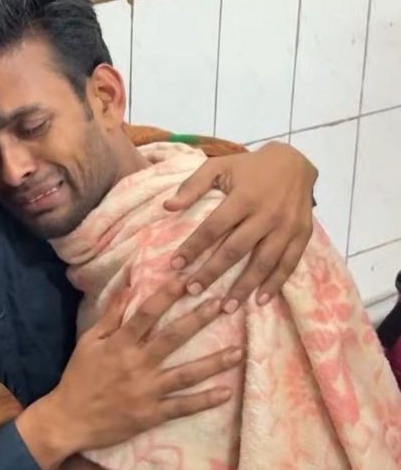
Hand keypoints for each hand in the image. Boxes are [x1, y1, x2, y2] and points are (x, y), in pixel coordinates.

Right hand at [16, 283, 240, 469]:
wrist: (70, 419)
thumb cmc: (79, 376)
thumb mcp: (89, 341)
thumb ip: (110, 314)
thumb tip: (127, 286)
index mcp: (120, 344)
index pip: (147, 313)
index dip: (167, 294)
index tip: (187, 278)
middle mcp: (137, 364)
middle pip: (173, 337)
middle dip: (199, 319)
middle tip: (223, 304)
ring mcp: (147, 390)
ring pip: (186, 373)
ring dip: (214, 363)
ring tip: (239, 351)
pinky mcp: (153, 414)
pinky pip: (183, 406)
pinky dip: (205, 400)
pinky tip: (226, 392)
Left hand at [164, 141, 316, 311]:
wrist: (294, 162)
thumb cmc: (248, 167)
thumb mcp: (218, 166)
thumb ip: (192, 186)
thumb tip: (167, 207)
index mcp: (244, 196)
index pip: (213, 226)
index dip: (193, 246)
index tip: (175, 264)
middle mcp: (267, 214)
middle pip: (236, 249)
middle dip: (213, 272)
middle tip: (192, 291)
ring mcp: (287, 226)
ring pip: (263, 262)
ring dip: (244, 287)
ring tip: (226, 307)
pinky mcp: (303, 235)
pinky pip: (289, 264)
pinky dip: (275, 283)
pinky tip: (260, 300)